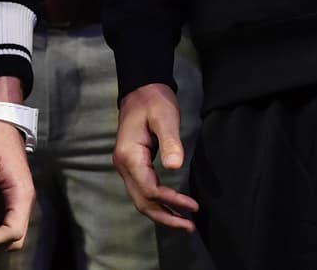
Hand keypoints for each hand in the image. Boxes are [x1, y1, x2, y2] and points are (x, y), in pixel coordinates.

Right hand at [112, 83, 198, 231]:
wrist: (141, 89)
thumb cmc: (154, 101)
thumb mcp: (165, 117)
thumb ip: (170, 142)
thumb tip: (175, 167)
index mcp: (129, 156)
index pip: (149, 188)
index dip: (171, 200)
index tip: (193, 206)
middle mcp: (123, 165)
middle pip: (142, 202)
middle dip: (166, 217)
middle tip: (190, 227)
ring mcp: (126, 167)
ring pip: (141, 200)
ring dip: (162, 214)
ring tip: (184, 224)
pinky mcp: (132, 166)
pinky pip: (143, 191)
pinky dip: (157, 204)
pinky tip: (172, 208)